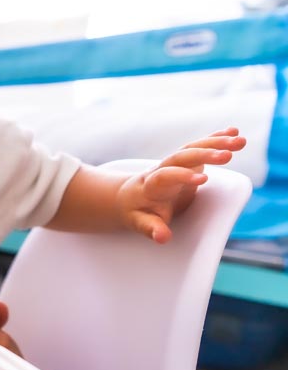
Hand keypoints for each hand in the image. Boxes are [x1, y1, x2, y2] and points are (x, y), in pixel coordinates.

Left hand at [118, 127, 245, 242]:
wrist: (128, 196)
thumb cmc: (136, 211)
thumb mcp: (139, 222)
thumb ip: (151, 228)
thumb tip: (163, 237)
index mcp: (151, 184)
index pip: (165, 176)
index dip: (182, 176)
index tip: (202, 179)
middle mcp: (163, 168)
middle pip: (182, 157)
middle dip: (204, 154)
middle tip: (227, 155)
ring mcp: (175, 162)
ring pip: (194, 148)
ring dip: (216, 143)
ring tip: (240, 141)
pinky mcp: (186, 161)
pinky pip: (200, 147)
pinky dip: (216, 138)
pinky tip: (234, 132)